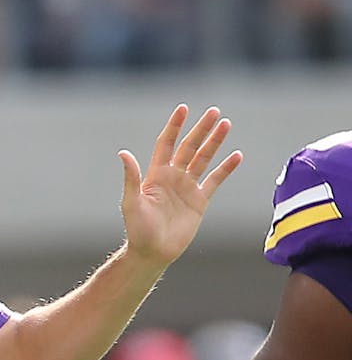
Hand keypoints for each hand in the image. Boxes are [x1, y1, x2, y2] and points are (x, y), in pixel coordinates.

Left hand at [119, 104, 241, 266]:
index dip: (174, 126)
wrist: (153, 252)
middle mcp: (172, 177)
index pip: (166, 144)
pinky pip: (215, 180)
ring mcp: (187, 187)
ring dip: (215, 143)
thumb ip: (131, 177)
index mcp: (155, 174)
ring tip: (226, 124)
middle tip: (214, 111)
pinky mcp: (199, 201)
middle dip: (201, 129)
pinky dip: (226, 168)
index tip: (183, 108)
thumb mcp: (131, 202)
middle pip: (189, 147)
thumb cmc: (137, 229)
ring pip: (204, 159)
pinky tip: (236, 155)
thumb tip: (123, 153)